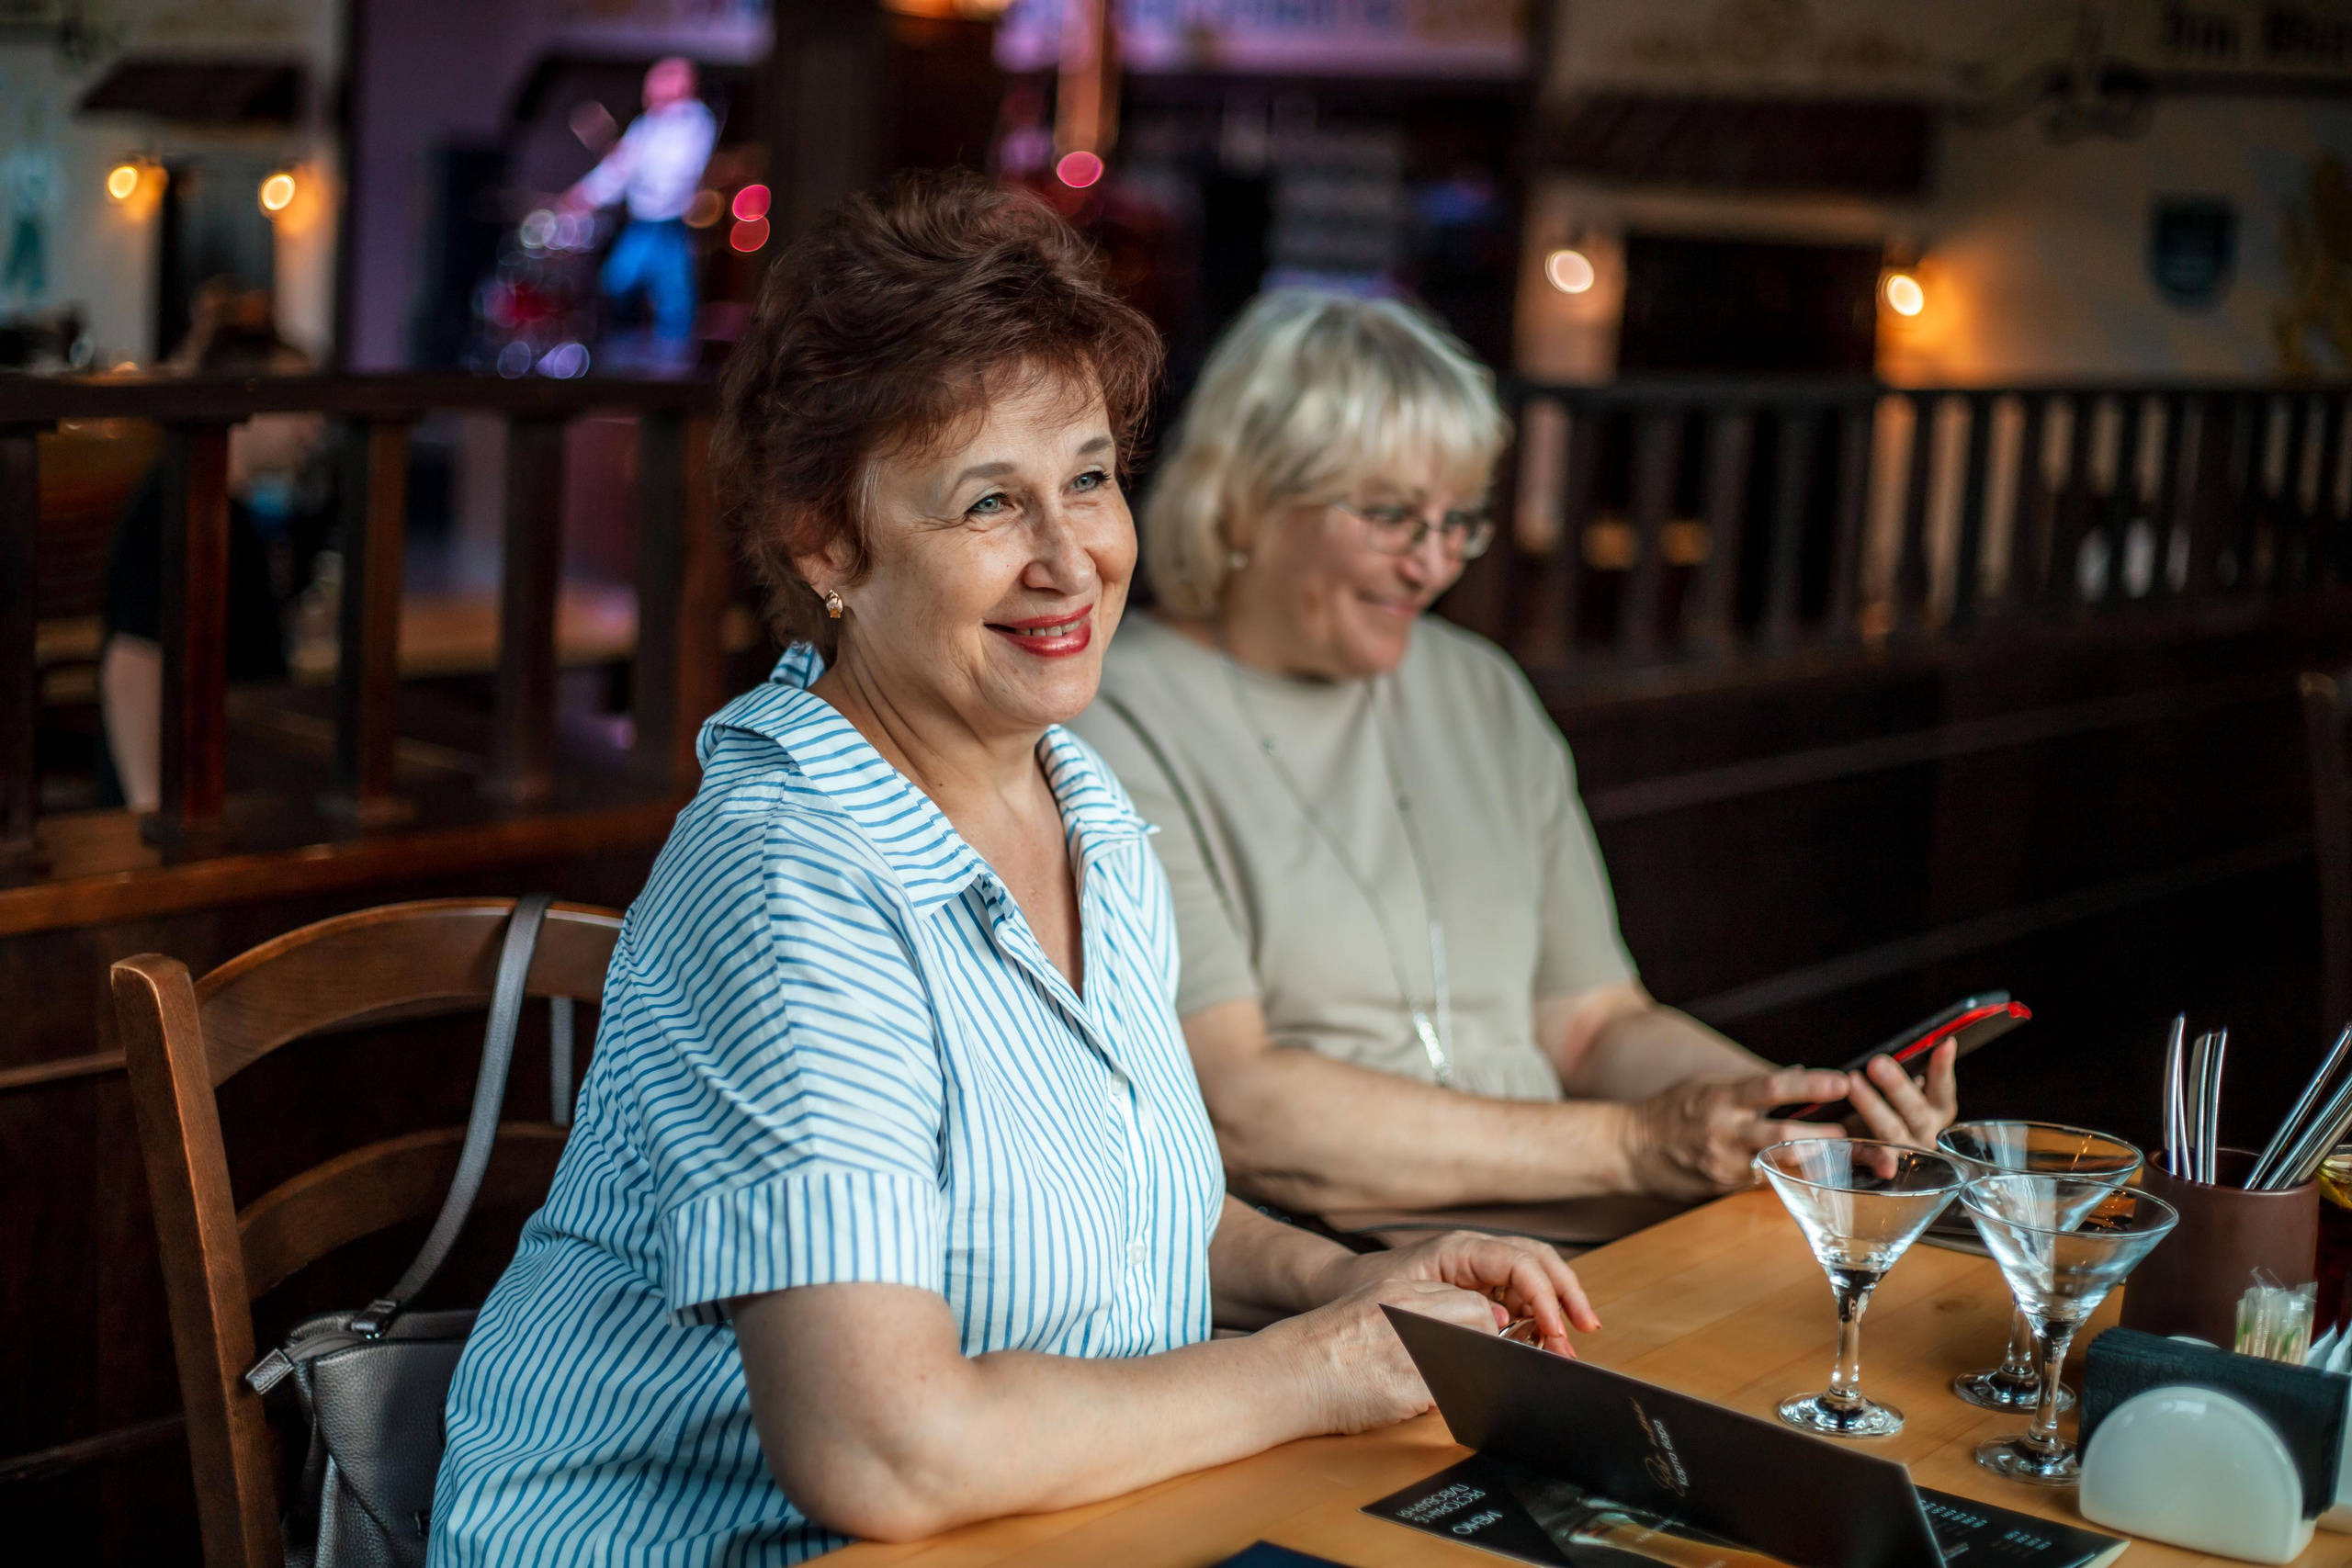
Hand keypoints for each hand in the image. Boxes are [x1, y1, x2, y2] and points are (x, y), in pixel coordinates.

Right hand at [1276, 1276, 1505, 1434]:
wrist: (1290, 1372)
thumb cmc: (1325, 1346)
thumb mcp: (1369, 1305)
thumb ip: (1413, 1308)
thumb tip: (1460, 1321)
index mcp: (1401, 1290)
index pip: (1470, 1301)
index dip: (1481, 1325)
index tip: (1477, 1342)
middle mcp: (1410, 1313)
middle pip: (1480, 1321)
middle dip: (1485, 1345)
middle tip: (1471, 1365)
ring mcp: (1411, 1349)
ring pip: (1475, 1356)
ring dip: (1472, 1373)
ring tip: (1451, 1385)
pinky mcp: (1408, 1387)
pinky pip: (1455, 1393)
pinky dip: (1456, 1401)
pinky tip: (1435, 1405)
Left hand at [1322, 1231, 1601, 1355]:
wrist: (1340, 1288)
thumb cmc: (1365, 1291)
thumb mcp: (1407, 1305)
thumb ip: (1451, 1316)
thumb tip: (1497, 1331)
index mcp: (1461, 1249)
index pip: (1520, 1262)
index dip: (1545, 1295)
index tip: (1555, 1330)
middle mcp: (1476, 1254)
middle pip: (1539, 1262)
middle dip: (1567, 1294)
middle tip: (1586, 1329)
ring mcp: (1479, 1270)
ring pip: (1535, 1279)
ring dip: (1557, 1308)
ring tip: (1569, 1346)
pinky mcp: (1478, 1289)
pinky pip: (1519, 1297)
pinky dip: (1539, 1318)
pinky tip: (1546, 1343)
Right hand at [1624, 1067, 1850, 1199]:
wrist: (1630, 1147)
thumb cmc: (1673, 1109)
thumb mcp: (1708, 1085)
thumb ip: (1751, 1083)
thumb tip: (1797, 1072)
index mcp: (1721, 1097)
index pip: (1772, 1086)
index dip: (1810, 1084)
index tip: (1842, 1080)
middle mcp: (1723, 1130)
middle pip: (1781, 1134)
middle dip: (1821, 1137)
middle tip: (1852, 1136)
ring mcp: (1722, 1162)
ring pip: (1776, 1165)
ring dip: (1812, 1163)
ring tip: (1841, 1160)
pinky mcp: (1721, 1185)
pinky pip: (1761, 1181)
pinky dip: (1785, 1177)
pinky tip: (1810, 1178)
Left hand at [1842, 1038, 1958, 1147]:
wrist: (1872, 1145)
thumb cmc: (1889, 1106)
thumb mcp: (1901, 1089)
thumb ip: (1905, 1074)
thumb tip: (1910, 1045)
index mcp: (1937, 1110)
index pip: (1943, 1088)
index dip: (1943, 1067)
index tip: (1943, 1044)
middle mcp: (1926, 1131)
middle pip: (1915, 1109)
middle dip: (1896, 1085)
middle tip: (1876, 1063)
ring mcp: (1905, 1150)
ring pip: (1891, 1130)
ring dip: (1872, 1106)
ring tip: (1852, 1083)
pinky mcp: (1880, 1163)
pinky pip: (1872, 1158)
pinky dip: (1870, 1156)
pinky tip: (1857, 1146)